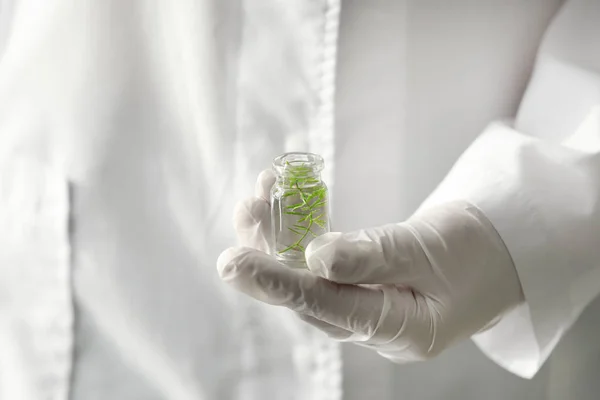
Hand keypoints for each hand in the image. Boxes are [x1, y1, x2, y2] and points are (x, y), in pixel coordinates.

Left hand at [217, 170, 523, 361]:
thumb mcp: (429, 248)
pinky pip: (323, 273)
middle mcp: (377, 329)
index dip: (279, 283)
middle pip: (310, 297)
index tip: (236, 263)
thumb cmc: (477, 251)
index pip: (329, 307)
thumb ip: (374, 256)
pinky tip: (281, 213)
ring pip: (311, 283)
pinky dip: (300, 243)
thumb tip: (315, 257)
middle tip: (242, 216)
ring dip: (279, 245)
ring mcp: (369, 313)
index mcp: (402, 329)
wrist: (501, 252)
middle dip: (269, 257)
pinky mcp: (364, 293)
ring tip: (255, 202)